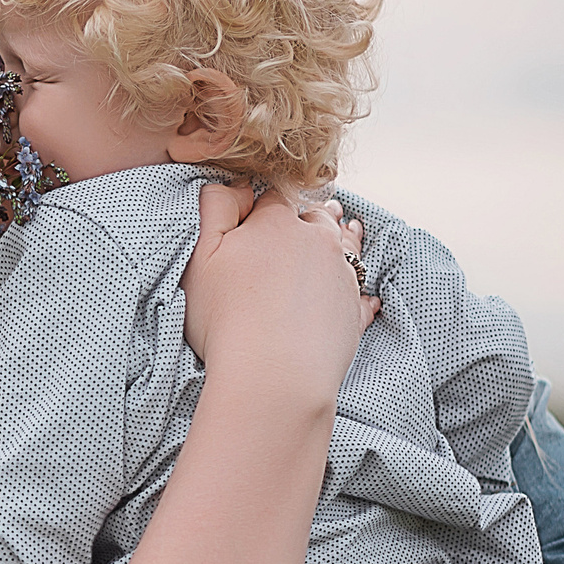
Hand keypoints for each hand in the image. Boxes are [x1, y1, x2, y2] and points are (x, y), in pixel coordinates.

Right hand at [181, 184, 377, 399]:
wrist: (273, 377)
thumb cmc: (227, 319)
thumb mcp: (200, 255)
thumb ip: (215, 207)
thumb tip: (237, 186)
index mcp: (277, 223)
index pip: (273, 200)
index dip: (263, 207)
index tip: (257, 218)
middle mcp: (317, 241)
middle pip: (315, 218)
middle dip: (309, 218)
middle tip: (314, 214)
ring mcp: (340, 276)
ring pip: (345, 247)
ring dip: (345, 238)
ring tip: (350, 229)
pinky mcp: (353, 311)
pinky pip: (360, 293)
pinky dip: (359, 291)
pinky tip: (363, 294)